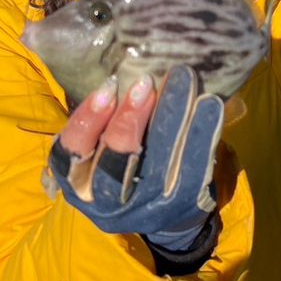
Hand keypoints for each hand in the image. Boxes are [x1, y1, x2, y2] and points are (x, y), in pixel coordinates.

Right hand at [46, 65, 223, 250]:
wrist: (167, 215)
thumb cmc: (127, 166)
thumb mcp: (104, 148)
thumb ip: (106, 119)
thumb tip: (125, 65)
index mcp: (77, 181)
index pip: (71, 150)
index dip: (88, 118)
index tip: (108, 86)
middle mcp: (104, 202)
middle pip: (115, 159)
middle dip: (129, 119)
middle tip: (145, 83)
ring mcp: (143, 210)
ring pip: (156, 163)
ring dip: (170, 118)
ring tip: (183, 80)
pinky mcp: (180, 208)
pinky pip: (192, 171)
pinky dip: (201, 135)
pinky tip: (209, 105)